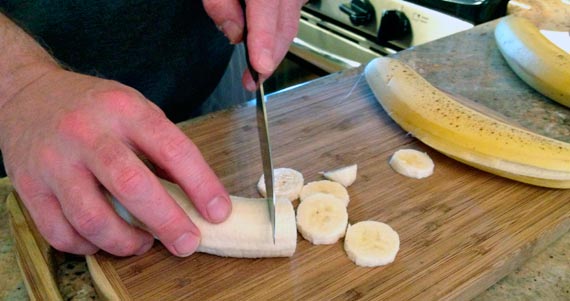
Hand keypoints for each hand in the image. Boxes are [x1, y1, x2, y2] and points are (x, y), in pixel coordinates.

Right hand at [0, 68, 231, 256]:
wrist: (27, 94)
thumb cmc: (92, 106)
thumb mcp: (134, 108)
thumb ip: (162, 146)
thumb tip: (196, 195)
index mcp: (124, 110)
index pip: (173, 149)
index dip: (201, 185)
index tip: (218, 212)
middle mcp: (87, 133)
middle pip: (132, 185)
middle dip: (168, 222)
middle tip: (187, 242)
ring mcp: (54, 161)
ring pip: (93, 218)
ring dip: (126, 242)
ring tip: (142, 243)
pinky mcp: (29, 187)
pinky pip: (61, 233)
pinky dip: (89, 246)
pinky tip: (105, 239)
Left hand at [203, 0, 306, 89]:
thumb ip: (219, 1)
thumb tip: (235, 33)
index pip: (267, 9)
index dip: (264, 40)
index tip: (260, 65)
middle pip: (285, 24)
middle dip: (270, 56)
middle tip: (252, 80)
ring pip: (290, 22)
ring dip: (274, 48)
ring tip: (257, 68)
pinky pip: (290, 13)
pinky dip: (278, 31)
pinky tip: (264, 42)